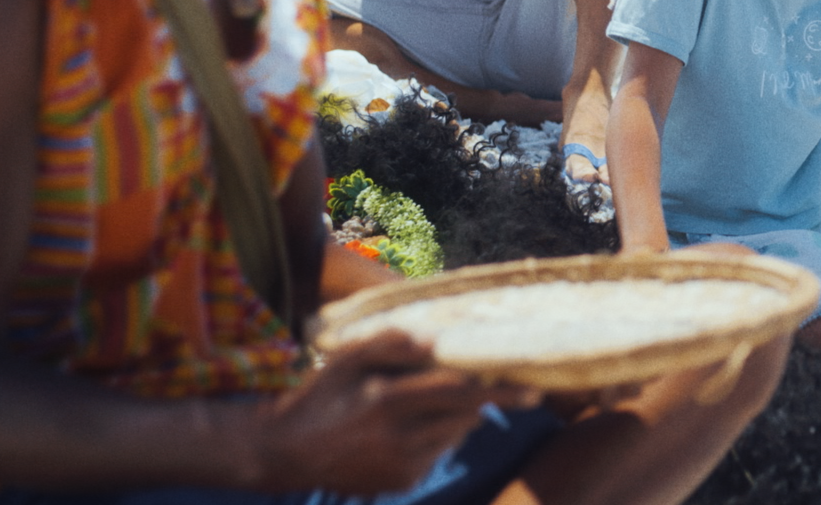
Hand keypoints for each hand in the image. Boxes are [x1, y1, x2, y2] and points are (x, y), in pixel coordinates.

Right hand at [254, 330, 538, 493]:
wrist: (287, 453)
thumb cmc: (320, 394)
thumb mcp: (344, 358)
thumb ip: (388, 342)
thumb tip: (434, 339)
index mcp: (386, 400)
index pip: (457, 391)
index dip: (497, 388)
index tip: (533, 387)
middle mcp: (399, 437)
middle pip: (465, 415)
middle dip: (492, 401)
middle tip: (521, 389)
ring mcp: (402, 465)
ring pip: (455, 434)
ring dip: (459, 416)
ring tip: (431, 401)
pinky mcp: (403, 482)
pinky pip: (438, 454)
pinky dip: (438, 437)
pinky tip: (410, 427)